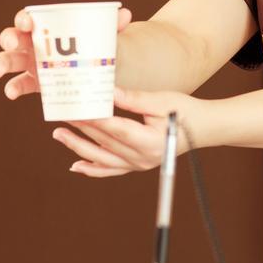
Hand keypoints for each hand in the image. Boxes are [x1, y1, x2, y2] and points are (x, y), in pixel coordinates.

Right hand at [0, 6, 132, 99]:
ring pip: (10, 61)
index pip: (29, 19)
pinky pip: (19, 84)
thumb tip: (125, 14)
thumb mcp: (103, 36)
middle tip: (11, 44)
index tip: (26, 22)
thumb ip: (112, 26)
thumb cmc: (95, 46)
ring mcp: (31, 63)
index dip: (24, 19)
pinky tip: (10, 93)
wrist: (97, 69)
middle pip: (13, 38)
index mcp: (46, 27)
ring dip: (1, 63)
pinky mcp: (34, 83)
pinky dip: (12, 87)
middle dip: (8, 39)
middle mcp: (34, 43)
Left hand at [53, 87, 206, 177]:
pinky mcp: (138, 165)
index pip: (114, 129)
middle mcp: (143, 158)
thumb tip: (107, 91)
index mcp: (150, 141)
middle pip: (104, 142)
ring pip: (102, 159)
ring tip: (59, 134)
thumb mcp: (160, 100)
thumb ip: (132, 99)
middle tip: (60, 113)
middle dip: (80, 127)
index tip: (73, 108)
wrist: (203, 128)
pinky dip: (93, 169)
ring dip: (79, 147)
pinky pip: (111, 170)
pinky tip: (76, 166)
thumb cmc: (185, 110)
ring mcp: (140, 164)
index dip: (92, 119)